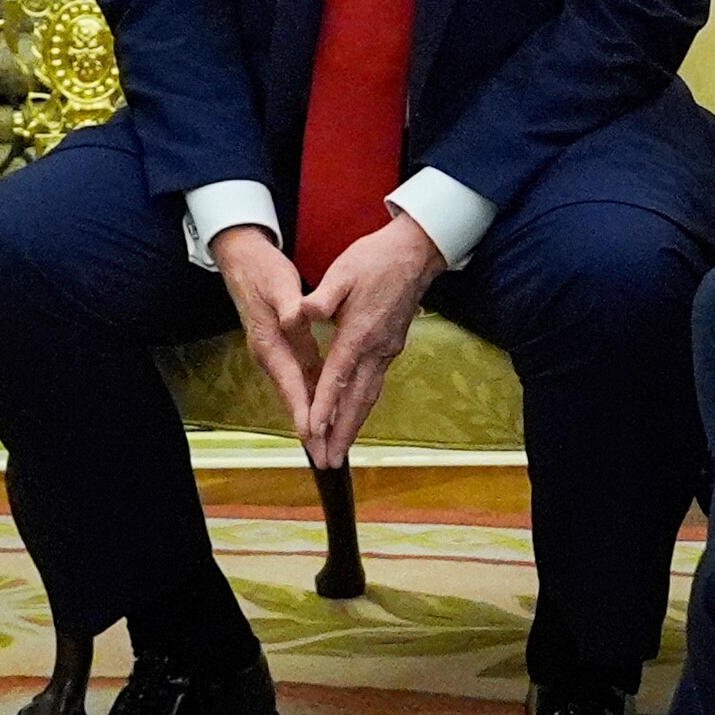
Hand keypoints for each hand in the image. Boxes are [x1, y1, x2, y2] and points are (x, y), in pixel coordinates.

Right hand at [212, 224, 324, 457]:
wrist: (243, 260)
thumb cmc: (262, 271)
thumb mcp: (277, 283)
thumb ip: (288, 305)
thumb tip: (297, 318)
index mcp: (270, 343)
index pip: (290, 382)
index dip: (303, 408)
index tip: (312, 433)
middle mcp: (271, 356)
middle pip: (294, 398)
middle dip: (309, 429)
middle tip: (325, 458)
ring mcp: (277, 355)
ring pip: (299, 393)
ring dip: (313, 420)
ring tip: (328, 447)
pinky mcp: (285, 350)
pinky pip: (303, 380)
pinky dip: (315, 399)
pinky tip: (328, 413)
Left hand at [298, 213, 445, 467]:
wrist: (415, 253)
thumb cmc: (375, 259)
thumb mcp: (343, 271)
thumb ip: (322, 297)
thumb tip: (299, 313)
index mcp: (359, 333)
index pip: (337, 377)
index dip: (324, 406)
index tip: (312, 432)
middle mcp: (375, 349)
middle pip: (357, 400)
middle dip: (341, 432)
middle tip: (328, 461)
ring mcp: (386, 351)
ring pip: (369, 397)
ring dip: (353, 426)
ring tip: (340, 450)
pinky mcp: (391, 347)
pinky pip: (374, 385)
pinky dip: (362, 407)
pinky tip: (354, 416)